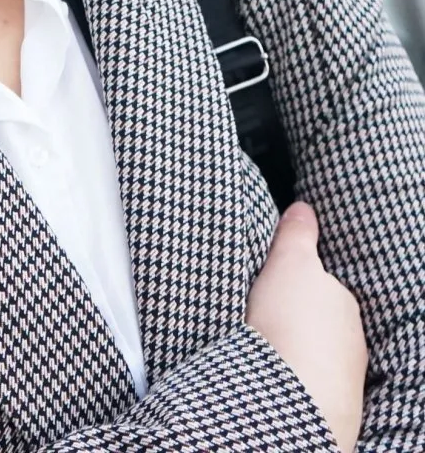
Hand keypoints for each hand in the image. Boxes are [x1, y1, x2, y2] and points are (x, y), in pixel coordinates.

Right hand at [246, 202, 367, 452]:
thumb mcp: (290, 262)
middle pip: (323, 322)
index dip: (301, 284)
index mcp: (344, 302)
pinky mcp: (329, 408)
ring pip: (319, 355)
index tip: (278, 285)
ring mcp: (344, 378)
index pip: (325, 287)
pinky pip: (308, 383)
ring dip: (297, 351)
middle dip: (301, 320)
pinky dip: (293, 378)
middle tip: (266, 315)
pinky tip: (273, 376)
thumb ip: (297, 234)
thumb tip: (304, 208)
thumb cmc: (292, 324)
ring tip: (265, 349)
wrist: (294, 397)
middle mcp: (352, 341)